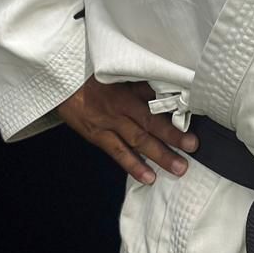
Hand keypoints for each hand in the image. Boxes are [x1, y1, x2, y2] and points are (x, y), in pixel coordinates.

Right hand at [56, 78, 197, 184]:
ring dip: (158, 156)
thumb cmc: (90, 76)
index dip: (173, 115)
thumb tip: (166, 90)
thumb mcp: (116, 75)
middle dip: (173, 138)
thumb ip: (140, 85)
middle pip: (150, 125)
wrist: (60, 82)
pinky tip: (147, 177)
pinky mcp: (96, 136)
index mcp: (127, 92)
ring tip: (178, 168)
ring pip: (137, 142)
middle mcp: (120, 109)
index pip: (154, 106)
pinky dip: (133, 166)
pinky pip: (117, 153)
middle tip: (193, 148)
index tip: (191, 122)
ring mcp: (108, 125)